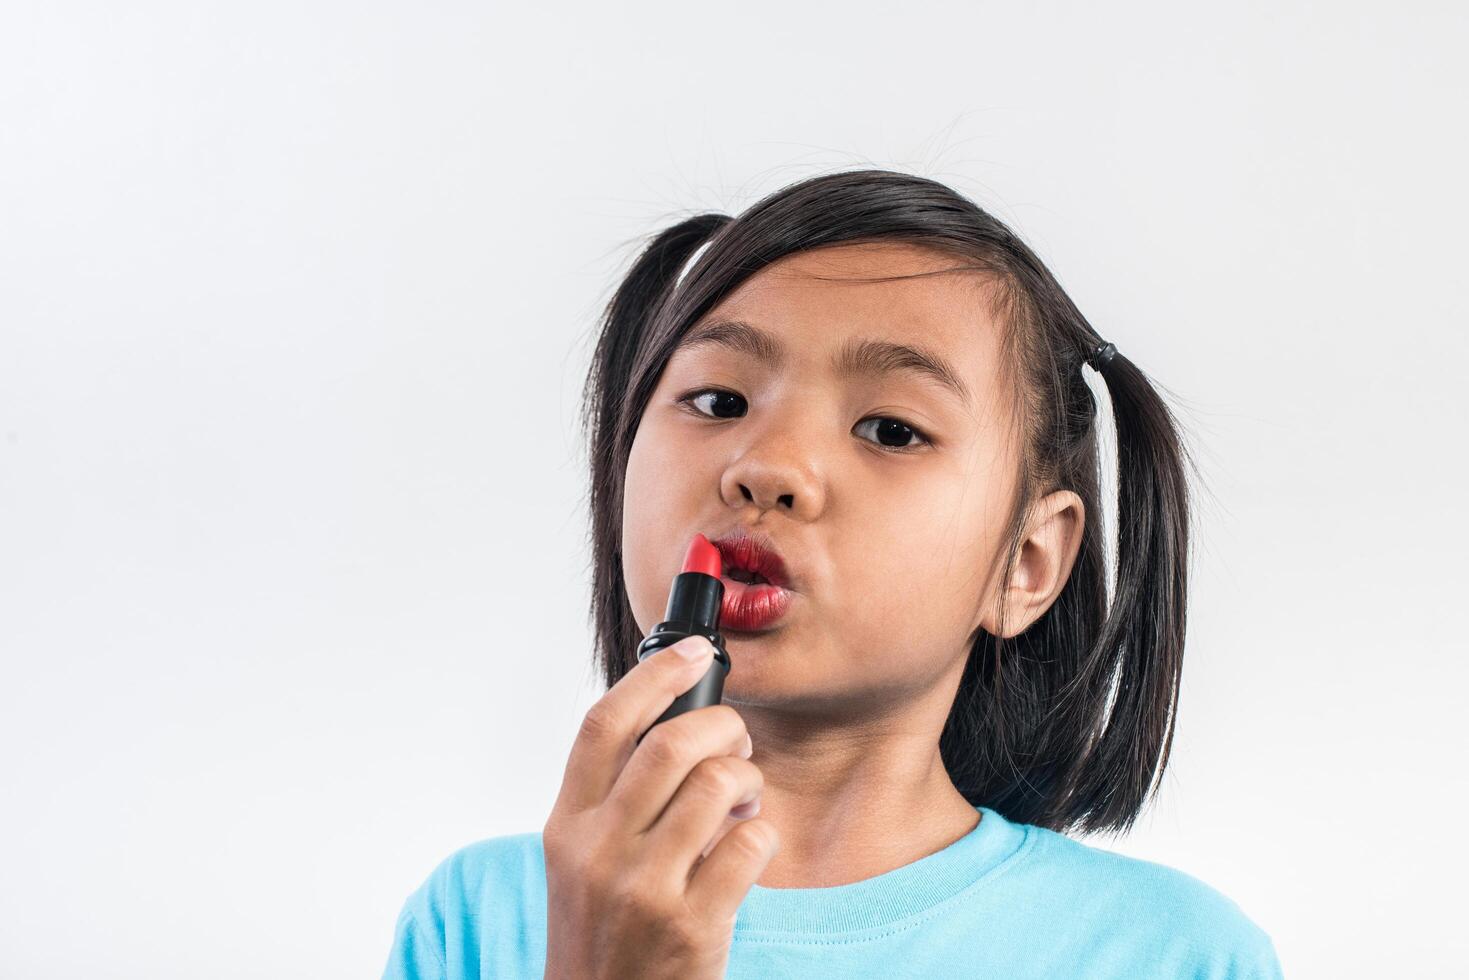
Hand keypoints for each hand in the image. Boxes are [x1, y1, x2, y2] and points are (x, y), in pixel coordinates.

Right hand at [542, 636, 776, 979]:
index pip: (603, 725)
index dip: (654, 675)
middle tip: (736, 741)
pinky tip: (747, 846)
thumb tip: (674, 717)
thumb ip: (612, 796)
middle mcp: (598, 851)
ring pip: (719, 784)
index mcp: (567, 825)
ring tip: (743, 801)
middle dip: (724, 725)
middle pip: (672, 743)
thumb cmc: (604, 932)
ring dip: (747, 779)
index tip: (693, 652)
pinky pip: (750, 842)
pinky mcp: (691, 926)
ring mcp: (644, 890)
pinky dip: (761, 833)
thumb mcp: (581, 861)